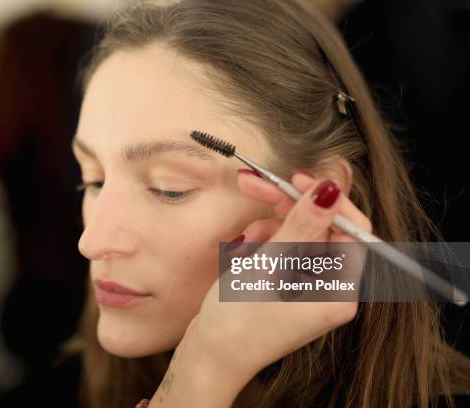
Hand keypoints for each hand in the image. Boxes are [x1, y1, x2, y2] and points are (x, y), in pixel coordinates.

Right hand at [184, 170, 371, 380]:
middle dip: (285, 208)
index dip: (325, 200)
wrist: (208, 357)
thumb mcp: (271, 264)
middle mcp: (329, 290)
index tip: (296, 180)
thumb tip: (330, 189)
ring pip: (296, 238)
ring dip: (269, 229)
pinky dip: (263, 245)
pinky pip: (283, 253)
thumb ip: (303, 224)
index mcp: (339, 291)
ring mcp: (307, 290)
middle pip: (319, 230)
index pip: (350, 230)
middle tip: (254, 185)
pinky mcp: (287, 288)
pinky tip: (244, 250)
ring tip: (245, 240)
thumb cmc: (239, 320)